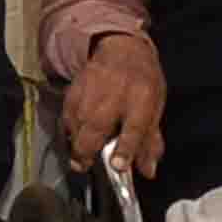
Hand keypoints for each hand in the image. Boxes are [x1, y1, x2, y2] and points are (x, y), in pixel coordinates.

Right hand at [61, 36, 165, 172]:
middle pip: (95, 129)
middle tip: (83, 166)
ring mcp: (90, 93)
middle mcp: (114, 96)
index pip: (133, 129)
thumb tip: (148, 171)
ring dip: (75, 145)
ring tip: (78, 156)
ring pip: (76, 126)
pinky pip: (66, 118)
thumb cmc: (142, 83)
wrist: (121, 50)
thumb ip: (150, 142)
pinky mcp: (73, 91)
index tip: (118, 166)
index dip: (125, 150)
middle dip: (87, 151)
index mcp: (141, 101)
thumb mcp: (155, 109)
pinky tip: (75, 136)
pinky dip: (68, 131)